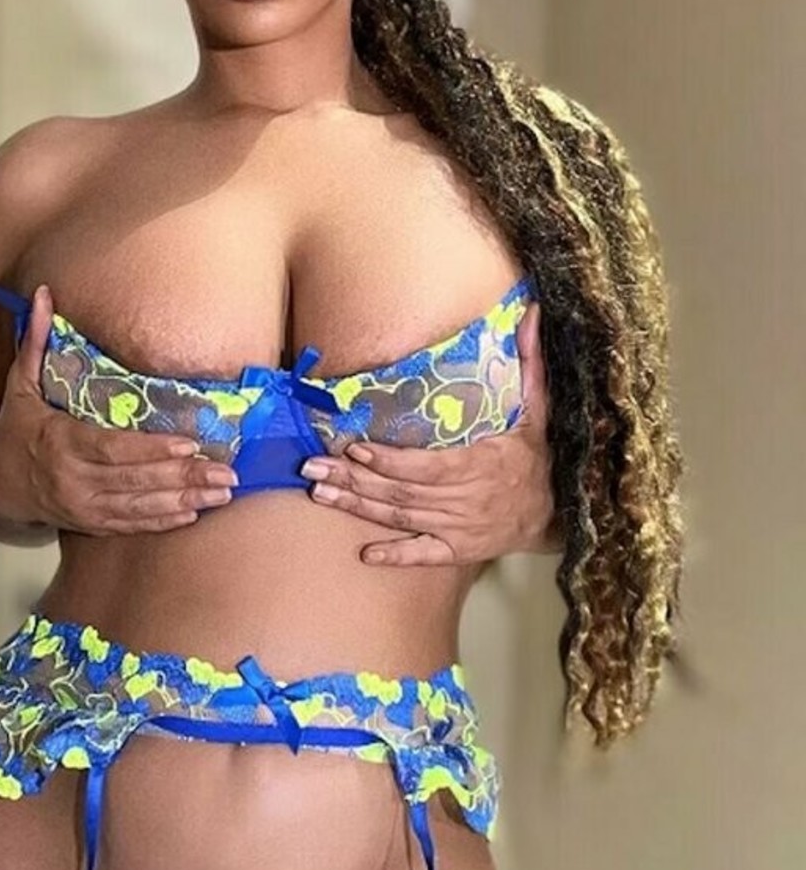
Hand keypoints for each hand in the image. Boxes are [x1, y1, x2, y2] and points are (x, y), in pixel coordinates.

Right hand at [0, 284, 237, 533]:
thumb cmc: (13, 429)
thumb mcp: (19, 384)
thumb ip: (35, 341)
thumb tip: (42, 294)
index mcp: (61, 443)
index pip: (113, 449)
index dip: (152, 450)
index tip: (189, 445)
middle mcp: (75, 481)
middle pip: (136, 482)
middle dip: (184, 478)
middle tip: (225, 475)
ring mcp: (84, 507)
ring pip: (139, 508)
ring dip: (183, 502)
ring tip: (220, 495)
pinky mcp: (90, 523)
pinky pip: (131, 525)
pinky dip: (161, 522)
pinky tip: (193, 515)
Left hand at [298, 301, 556, 565]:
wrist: (557, 513)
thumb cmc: (538, 457)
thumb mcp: (539, 409)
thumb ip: (531, 362)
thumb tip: (532, 313)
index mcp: (479, 463)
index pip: (426, 465)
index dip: (388, 459)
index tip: (354, 445)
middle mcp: (464, 499)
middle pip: (400, 491)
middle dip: (353, 478)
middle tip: (311, 469)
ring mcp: (458, 528)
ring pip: (400, 517)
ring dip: (357, 506)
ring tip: (319, 493)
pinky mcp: (458, 550)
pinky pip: (422, 555)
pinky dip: (394, 556)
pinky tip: (365, 553)